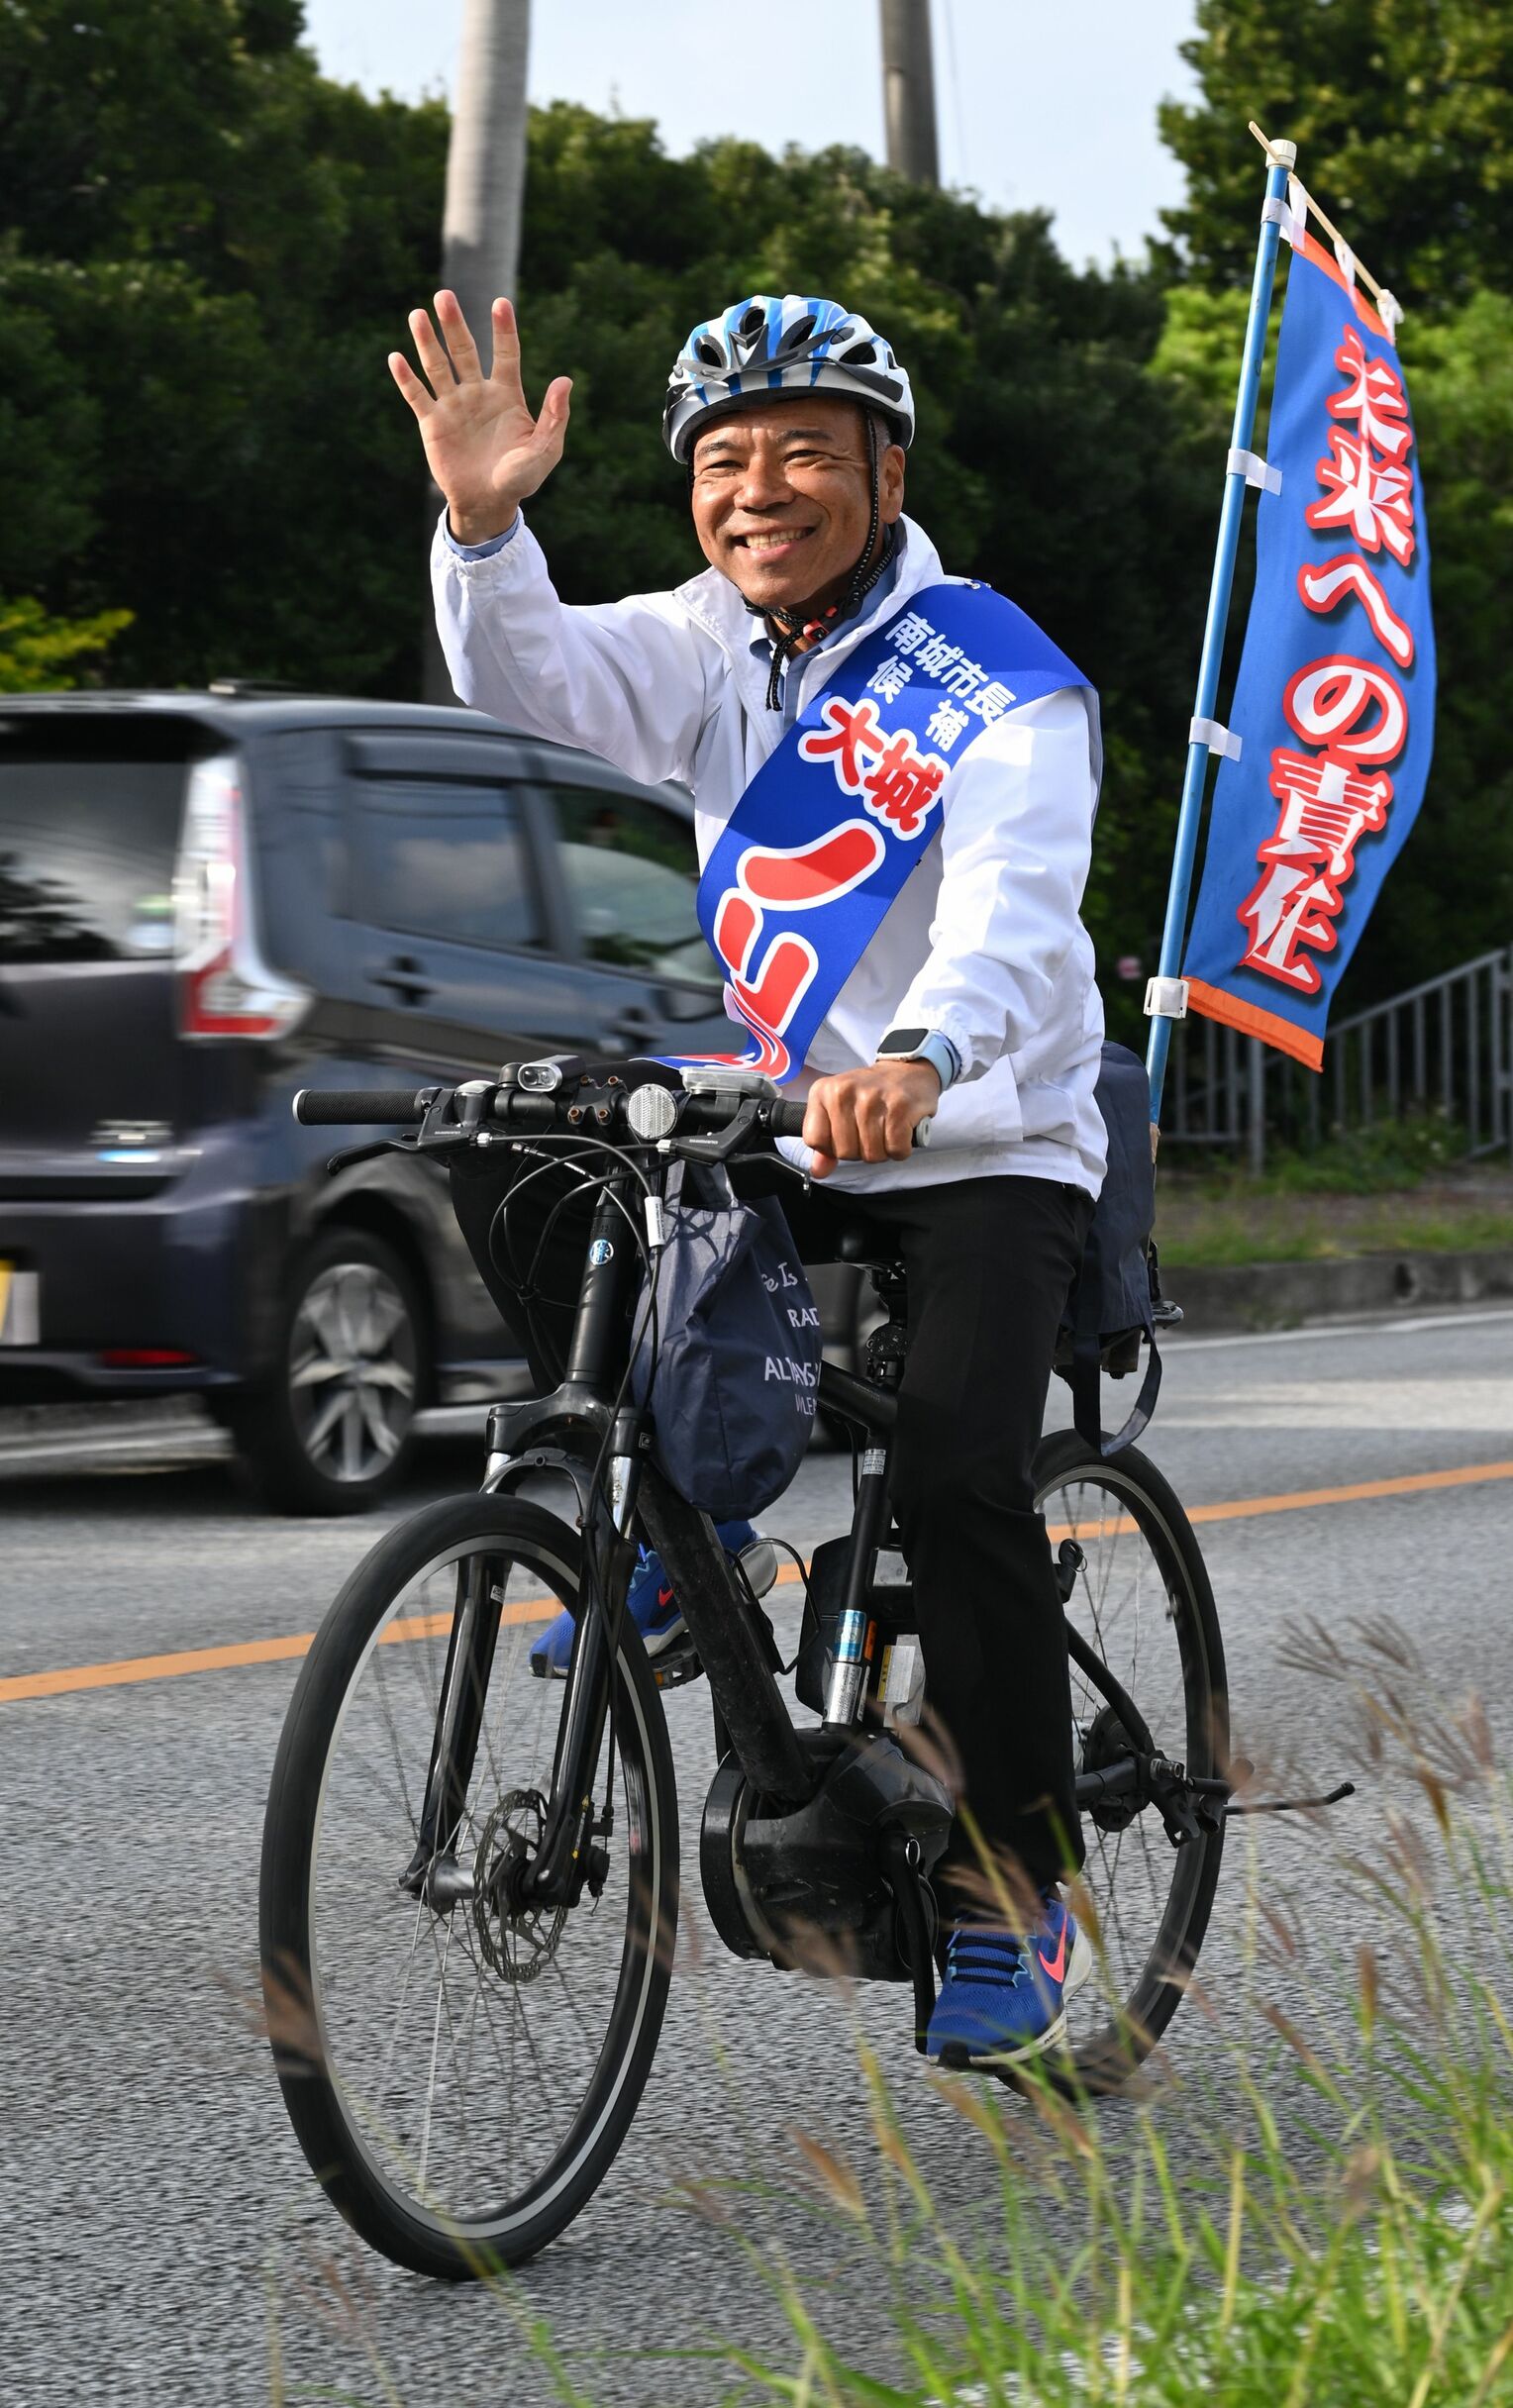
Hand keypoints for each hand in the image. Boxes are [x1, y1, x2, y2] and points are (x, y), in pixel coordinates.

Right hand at [389, 292, 571, 544]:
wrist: (488, 504)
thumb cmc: (520, 478)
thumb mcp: (545, 450)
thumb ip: (554, 417)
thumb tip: (565, 381)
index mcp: (506, 394)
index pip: (506, 354)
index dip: (503, 329)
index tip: (501, 303)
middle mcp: (477, 393)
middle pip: (464, 351)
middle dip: (454, 324)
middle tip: (444, 296)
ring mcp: (453, 406)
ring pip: (437, 366)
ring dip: (426, 341)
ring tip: (418, 314)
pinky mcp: (432, 424)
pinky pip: (417, 397)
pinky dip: (406, 379)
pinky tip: (396, 358)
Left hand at [801, 1059, 940, 1180]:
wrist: (908, 1070)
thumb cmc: (871, 1093)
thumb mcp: (839, 1109)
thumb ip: (825, 1141)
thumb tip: (818, 1171)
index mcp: (823, 1091)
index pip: (814, 1140)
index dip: (831, 1147)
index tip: (846, 1134)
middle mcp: (844, 1092)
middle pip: (844, 1152)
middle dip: (860, 1151)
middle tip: (871, 1131)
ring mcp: (872, 1099)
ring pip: (871, 1154)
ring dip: (882, 1150)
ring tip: (886, 1129)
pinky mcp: (900, 1107)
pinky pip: (895, 1150)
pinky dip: (900, 1149)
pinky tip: (900, 1131)